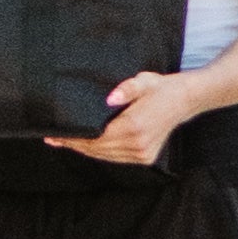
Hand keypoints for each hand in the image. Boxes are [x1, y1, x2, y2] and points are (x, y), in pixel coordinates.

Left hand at [55, 66, 204, 173]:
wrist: (184, 100)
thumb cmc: (160, 88)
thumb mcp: (143, 80)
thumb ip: (126, 88)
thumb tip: (108, 99)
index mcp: (134, 126)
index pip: (95, 137)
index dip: (73, 137)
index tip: (54, 135)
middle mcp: (137, 144)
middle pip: (97, 149)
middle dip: (74, 144)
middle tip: (53, 138)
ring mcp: (142, 154)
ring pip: (104, 156)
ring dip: (85, 150)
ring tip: (65, 142)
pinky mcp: (145, 157)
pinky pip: (115, 158)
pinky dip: (100, 152)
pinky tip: (87, 145)